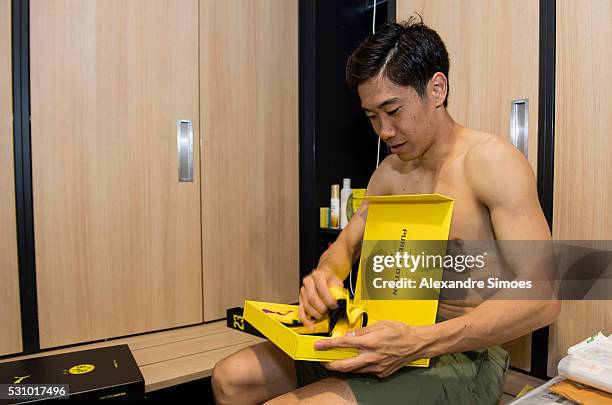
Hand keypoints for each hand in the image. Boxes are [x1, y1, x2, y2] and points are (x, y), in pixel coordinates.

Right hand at [299, 268, 343, 329]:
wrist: (325, 276)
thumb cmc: (330, 280)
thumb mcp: (337, 282)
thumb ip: (338, 292)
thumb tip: (340, 304)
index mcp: (318, 275)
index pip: (322, 289)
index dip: (329, 300)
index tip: (335, 307)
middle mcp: (308, 282)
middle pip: (312, 298)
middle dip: (322, 309)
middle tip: (329, 312)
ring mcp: (303, 291)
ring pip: (306, 306)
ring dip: (316, 314)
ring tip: (324, 316)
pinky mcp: (300, 299)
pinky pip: (301, 311)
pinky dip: (306, 320)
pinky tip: (311, 326)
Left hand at [314, 320, 430, 377]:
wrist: (416, 344)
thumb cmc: (399, 331)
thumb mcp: (380, 325)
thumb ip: (362, 331)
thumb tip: (348, 336)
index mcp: (370, 342)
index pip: (344, 344)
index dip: (328, 345)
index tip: (318, 346)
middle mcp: (372, 357)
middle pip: (345, 365)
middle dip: (330, 364)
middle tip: (322, 361)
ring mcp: (377, 367)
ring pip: (354, 371)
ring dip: (343, 367)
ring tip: (336, 362)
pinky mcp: (382, 373)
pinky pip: (365, 372)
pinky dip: (358, 368)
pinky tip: (355, 362)